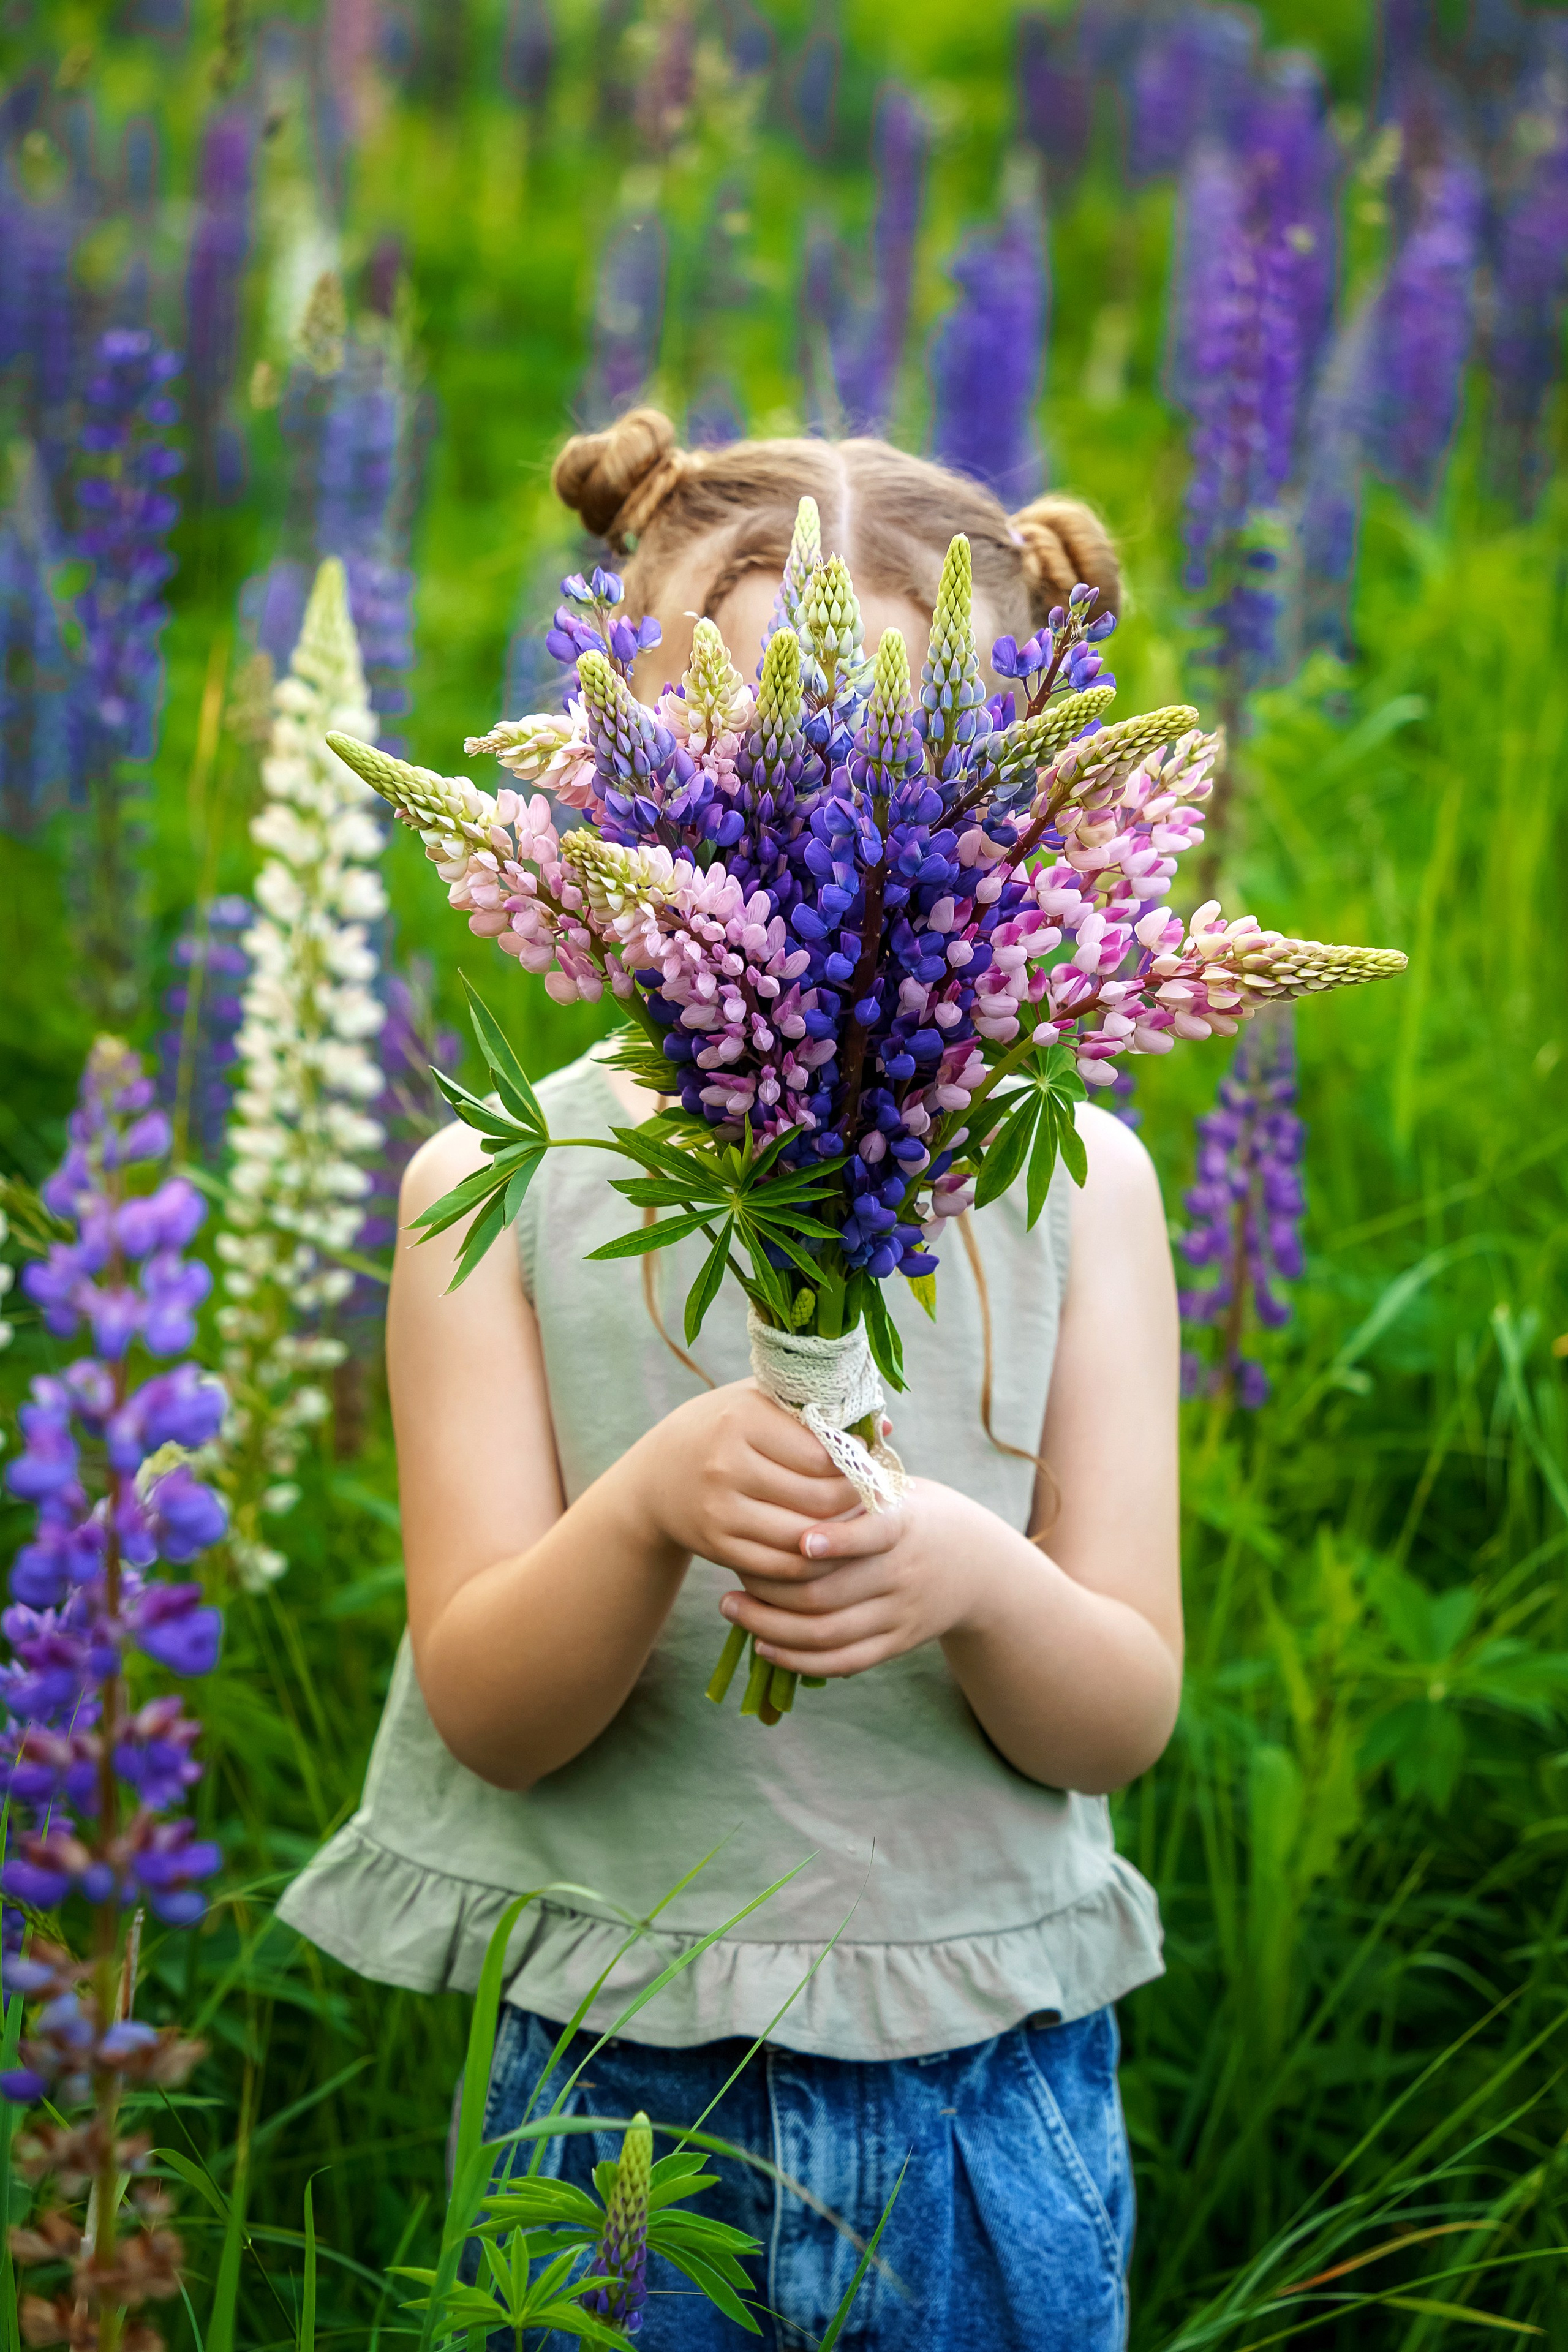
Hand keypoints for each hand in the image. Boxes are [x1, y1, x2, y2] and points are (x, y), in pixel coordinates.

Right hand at [625, 1380, 864, 1580]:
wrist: (657, 1476)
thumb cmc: (723, 1429)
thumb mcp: (759, 1402)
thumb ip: (817, 1407)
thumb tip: (885, 1423)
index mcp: (742, 1419)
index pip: (822, 1452)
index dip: (855, 1460)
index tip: (868, 1459)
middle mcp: (726, 1464)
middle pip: (818, 1498)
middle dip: (856, 1502)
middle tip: (874, 1497)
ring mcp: (719, 1510)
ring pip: (804, 1537)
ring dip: (840, 1536)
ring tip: (857, 1523)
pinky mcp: (717, 1546)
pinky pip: (781, 1566)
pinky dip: (812, 1563)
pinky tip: (826, 1547)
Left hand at [718, 1477, 990, 1679]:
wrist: (978, 1565)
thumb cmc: (916, 1513)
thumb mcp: (900, 1486)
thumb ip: (855, 1476)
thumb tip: (798, 1436)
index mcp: (905, 1524)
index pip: (873, 1535)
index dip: (838, 1540)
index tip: (800, 1539)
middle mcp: (903, 1572)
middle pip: (831, 1593)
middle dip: (772, 1588)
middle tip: (731, 1575)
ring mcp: (901, 1613)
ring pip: (829, 1633)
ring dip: (773, 1626)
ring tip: (731, 1608)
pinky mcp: (897, 1643)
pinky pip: (845, 1661)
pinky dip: (800, 1659)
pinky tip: (763, 1644)